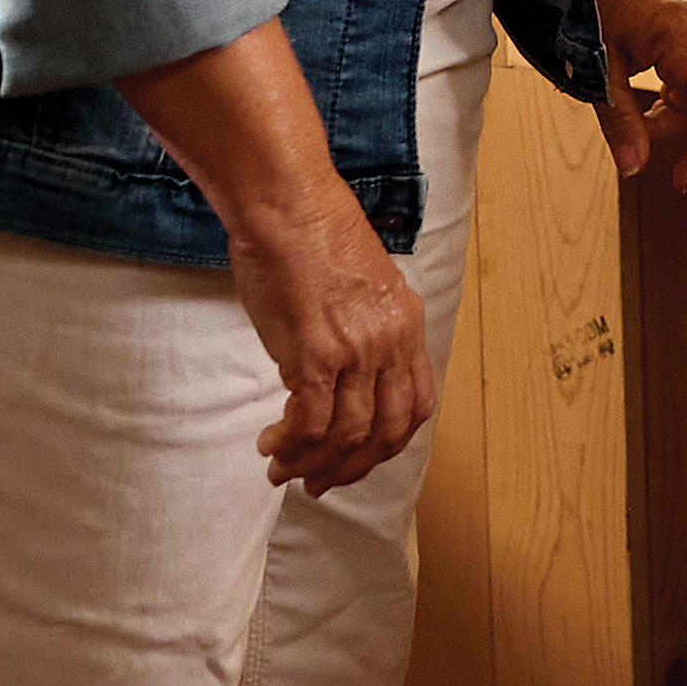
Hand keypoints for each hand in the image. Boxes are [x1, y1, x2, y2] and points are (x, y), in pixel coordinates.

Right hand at [226, 170, 437, 495]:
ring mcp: (356, 350)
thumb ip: (360, 330)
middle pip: (385, 433)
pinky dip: (290, 444)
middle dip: (350, 469)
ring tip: (282, 468)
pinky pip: (310, 422)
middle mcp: (390, 342)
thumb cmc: (312, 234)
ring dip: (312, 463)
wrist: (288, 203)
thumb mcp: (362, 286)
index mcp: (406, 325)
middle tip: (318, 482)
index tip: (357, 459)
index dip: (387, 445)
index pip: (416, 407)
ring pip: (346, 436)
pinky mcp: (315, 352)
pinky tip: (271, 445)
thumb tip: (335, 372)